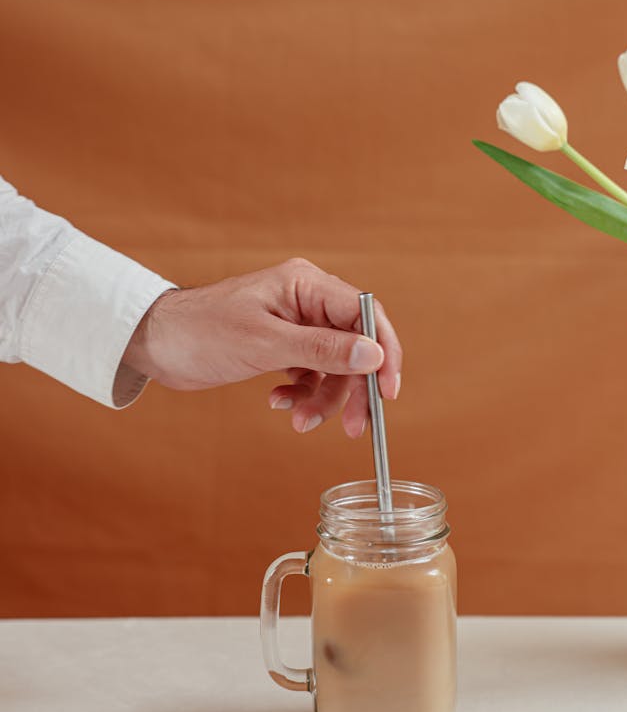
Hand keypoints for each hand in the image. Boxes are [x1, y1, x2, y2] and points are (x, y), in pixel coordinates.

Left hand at [122, 257, 401, 436]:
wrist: (154, 344)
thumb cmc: (201, 331)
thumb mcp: (265, 343)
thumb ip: (322, 349)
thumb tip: (373, 354)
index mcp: (307, 285)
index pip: (365, 315)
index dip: (384, 353)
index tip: (387, 392)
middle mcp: (307, 301)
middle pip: (354, 346)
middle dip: (354, 389)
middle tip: (353, 427)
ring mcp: (295, 324)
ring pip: (334, 366)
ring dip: (323, 399)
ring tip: (300, 421)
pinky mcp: (282, 346)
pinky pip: (311, 374)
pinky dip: (303, 394)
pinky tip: (280, 403)